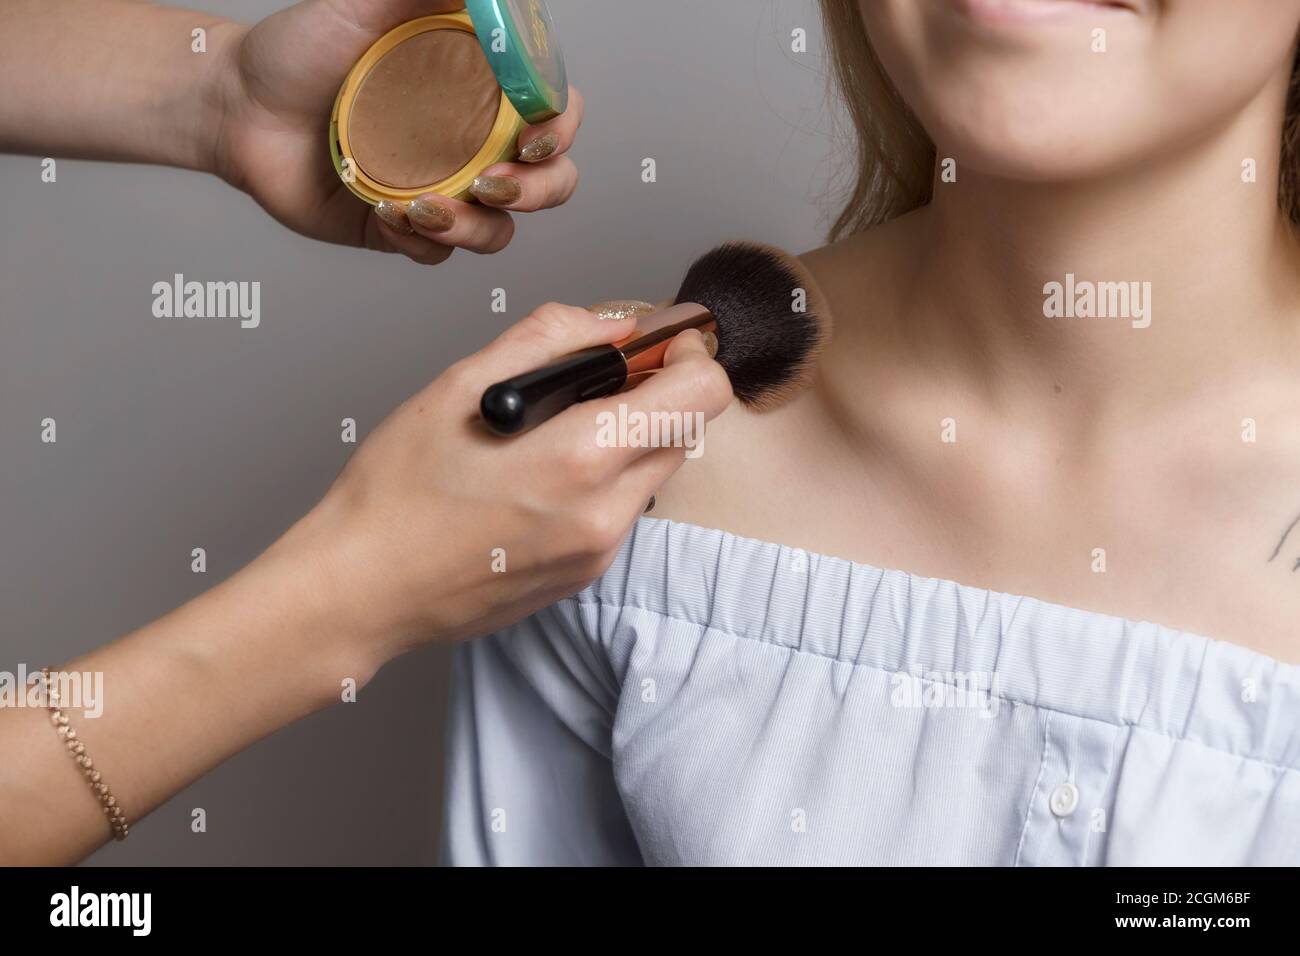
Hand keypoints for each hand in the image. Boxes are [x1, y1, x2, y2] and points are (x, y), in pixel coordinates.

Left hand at [210, 0, 581, 264]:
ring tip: (424, 207)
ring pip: (499, 231)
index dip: (561, 128)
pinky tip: (386, 211)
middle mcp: (470, 143)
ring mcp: (442, 190)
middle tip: (491, 183)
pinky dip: (422, 241)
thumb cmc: (296, 50)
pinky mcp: (403, 230)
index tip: (534, 134)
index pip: (553, 113)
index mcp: (479, 89)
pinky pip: (438, 253)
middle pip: (548, 183)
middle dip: (536, 192)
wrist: (235, 107)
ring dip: (476, 227)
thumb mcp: (363, 2)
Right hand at [283, 303, 732, 671]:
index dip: (690, 356)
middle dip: (658, 394)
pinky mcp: (586, 576)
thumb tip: (613, 325)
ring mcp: (599, 552)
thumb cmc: (396, 491)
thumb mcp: (460, 384)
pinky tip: (539, 478)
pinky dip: (602, 481)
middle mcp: (604, 512)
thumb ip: (549, 338)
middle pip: (684, 433)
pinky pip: (622, 511)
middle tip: (599, 378)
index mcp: (579, 457)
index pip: (700, 395)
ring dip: (628, 439)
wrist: (362, 589)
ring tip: (555, 431)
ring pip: (654, 473)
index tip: (662, 343)